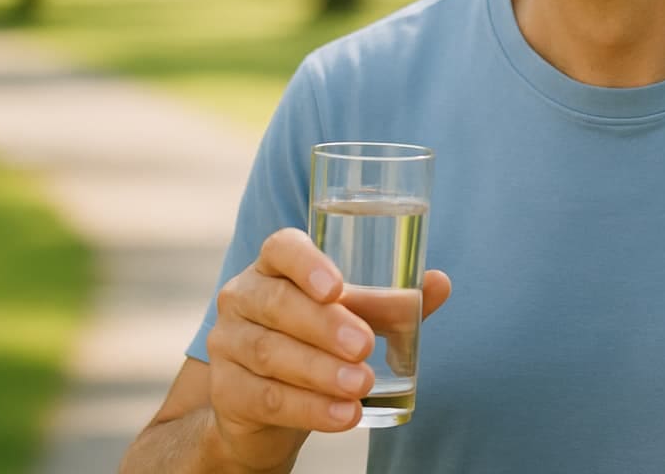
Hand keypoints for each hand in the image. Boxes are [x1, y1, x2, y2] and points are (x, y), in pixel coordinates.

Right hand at [204, 227, 451, 471]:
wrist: (267, 406)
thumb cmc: (316, 342)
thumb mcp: (353, 319)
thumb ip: (392, 304)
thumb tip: (439, 283)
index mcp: (275, 266)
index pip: (282, 248)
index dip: (307, 264)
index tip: (338, 288)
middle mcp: (243, 296)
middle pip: (278, 304)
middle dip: (325, 326)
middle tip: (365, 346)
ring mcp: (227, 342)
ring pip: (271, 353)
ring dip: (320, 372)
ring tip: (361, 386)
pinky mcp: (225, 390)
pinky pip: (265, 397)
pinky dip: (308, 409)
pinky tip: (342, 416)